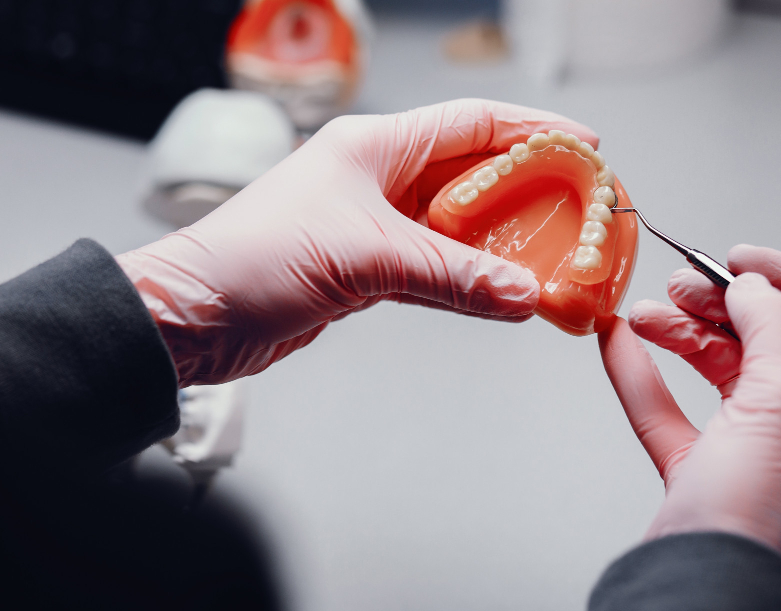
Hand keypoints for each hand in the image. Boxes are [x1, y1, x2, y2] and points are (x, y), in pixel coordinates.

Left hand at [118, 99, 595, 385]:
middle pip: (472, 175)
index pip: (472, 125)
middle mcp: (378, 178)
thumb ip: (450, 276)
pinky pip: (434, 269)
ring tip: (553, 256)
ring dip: (502, 244)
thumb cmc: (255, 261)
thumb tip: (522, 294)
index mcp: (375, 147)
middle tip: (579, 210)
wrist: (196, 315)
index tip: (584, 147)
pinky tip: (501, 294)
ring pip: (457, 227)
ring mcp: (373, 224)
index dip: (533, 132)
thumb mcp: (364, 258)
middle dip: (528, 191)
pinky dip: (468, 281)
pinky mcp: (366, 268)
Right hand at [599, 245, 780, 567]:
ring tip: (643, 316)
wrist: (707, 580)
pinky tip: (618, 343)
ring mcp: (748, 445)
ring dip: (675, 333)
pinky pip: (667, 406)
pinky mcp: (699, 466)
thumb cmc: (762, 505)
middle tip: (679, 286)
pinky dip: (641, 373)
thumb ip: (772, 323)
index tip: (736, 259)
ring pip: (711, 367)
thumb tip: (755, 286)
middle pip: (760, 338)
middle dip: (717, 305)